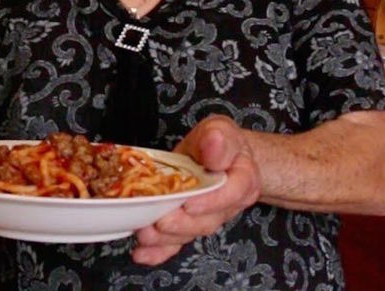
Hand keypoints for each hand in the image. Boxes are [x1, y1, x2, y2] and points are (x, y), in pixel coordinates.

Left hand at [131, 116, 261, 265]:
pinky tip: (142, 254)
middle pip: (208, 221)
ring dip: (166, 238)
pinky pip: (177, 243)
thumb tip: (213, 142)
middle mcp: (227, 205)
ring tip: (145, 232)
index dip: (211, 201)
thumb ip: (217, 138)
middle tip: (160, 220)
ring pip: (190, 233)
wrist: (217, 156)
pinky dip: (159, 251)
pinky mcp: (189, 225)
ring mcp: (207, 218)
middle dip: (182, 224)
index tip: (190, 203)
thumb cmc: (219, 142)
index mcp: (242, 179)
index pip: (232, 193)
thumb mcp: (220, 130)